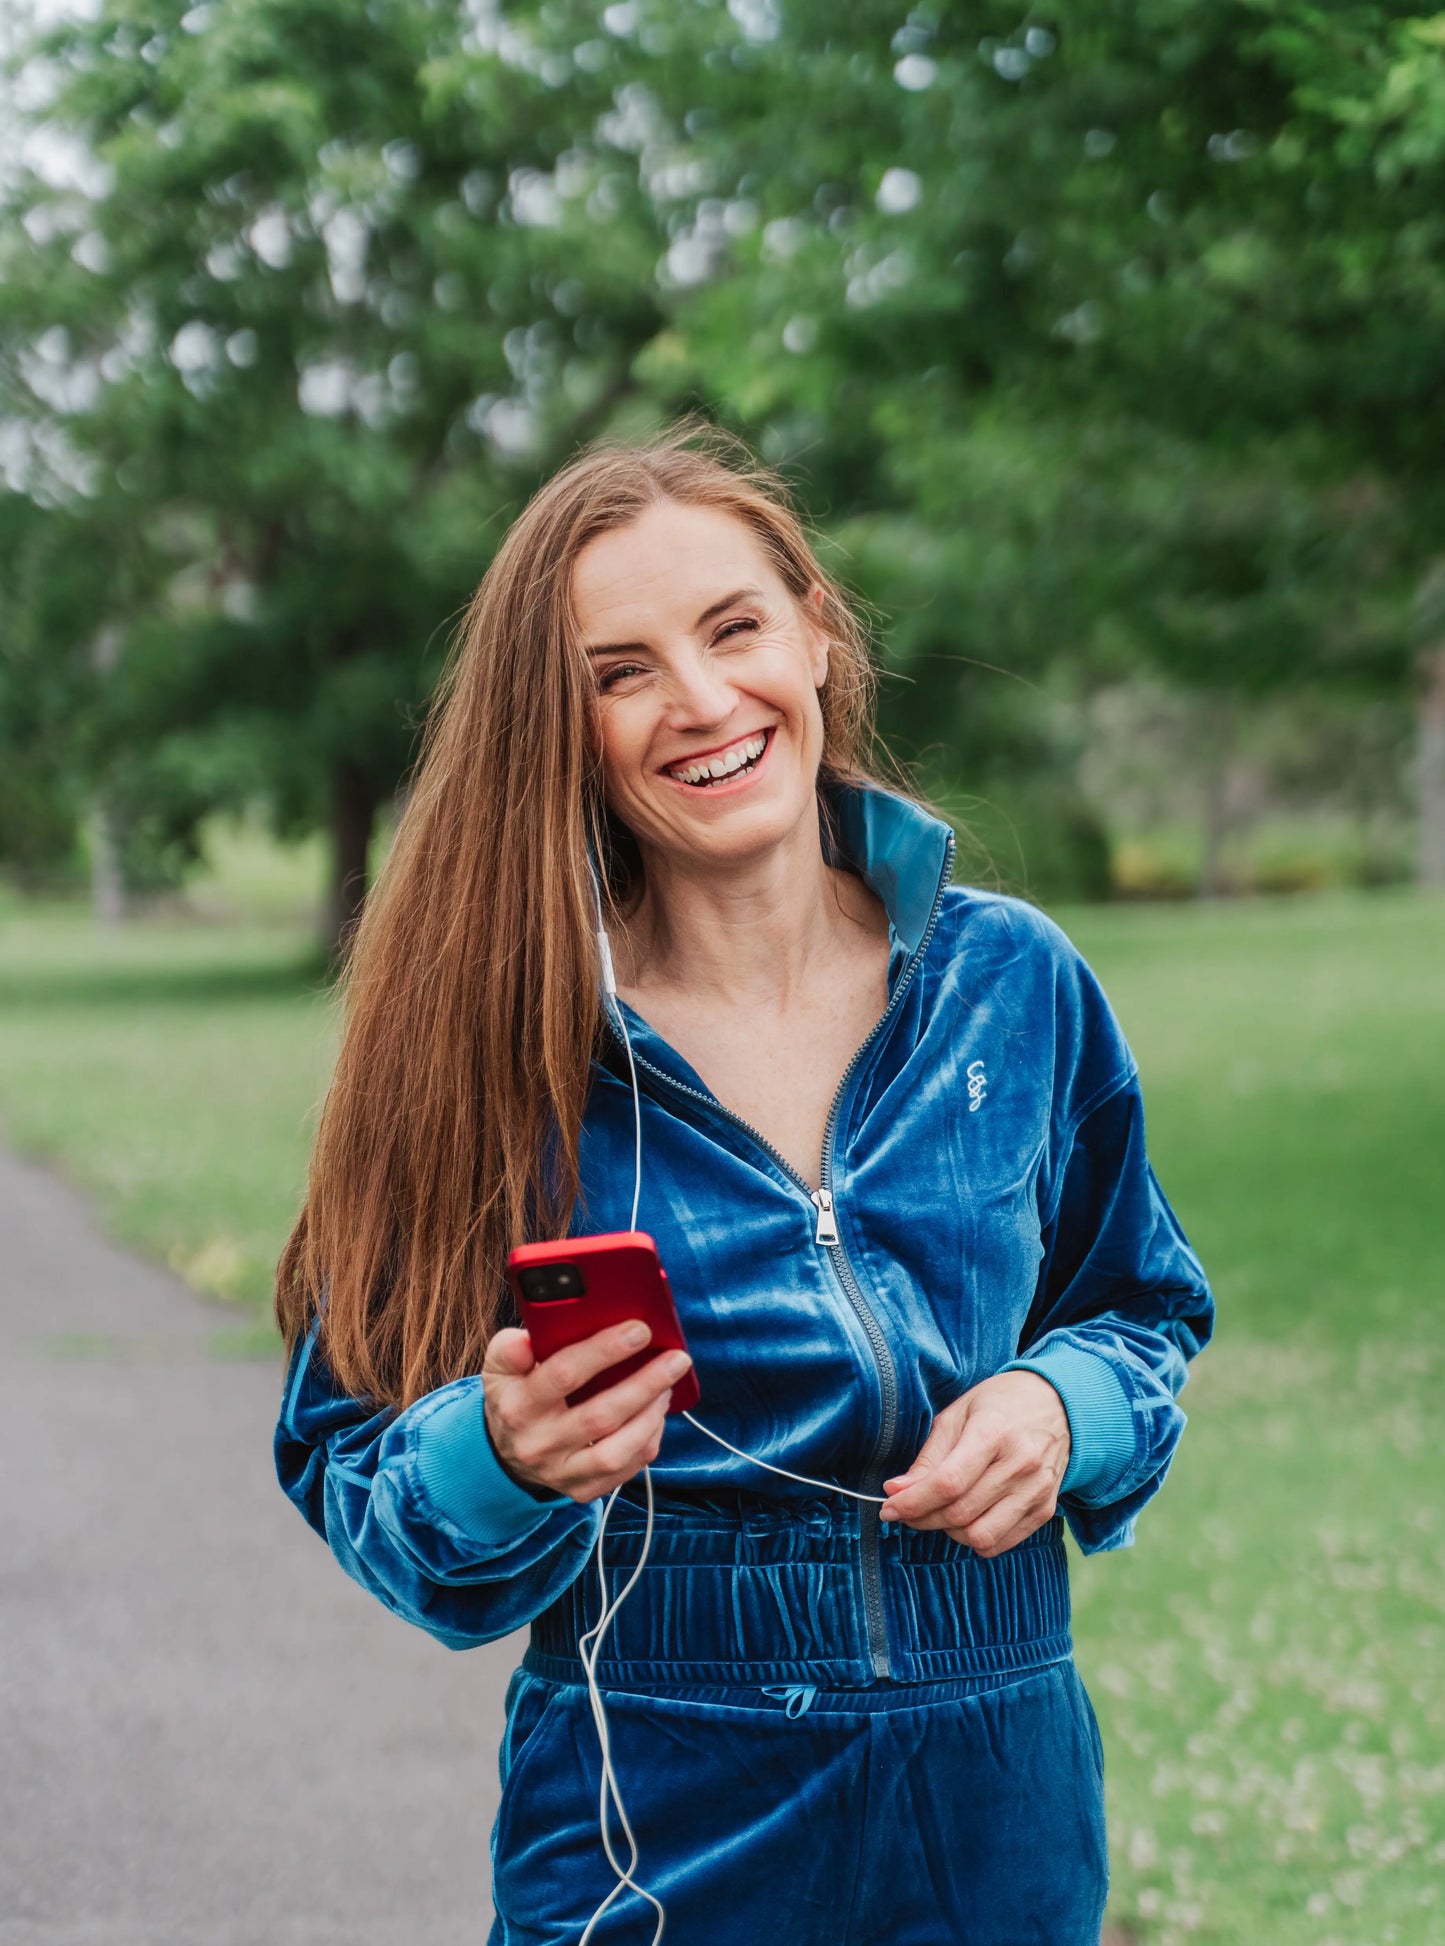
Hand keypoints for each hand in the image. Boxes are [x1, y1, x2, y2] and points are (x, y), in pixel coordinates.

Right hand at [481, 1319, 691, 1503]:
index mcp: (518, 1406)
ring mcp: (561, 1472)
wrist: (505, 1450)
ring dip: (651, 1416)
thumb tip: (528, 1340)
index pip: (564, 1375)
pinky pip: (625, 1470)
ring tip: (668, 1386)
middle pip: (600, 1416)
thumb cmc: (515, 1395)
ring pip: (616, 1451)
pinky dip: (648, 1440)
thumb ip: (509, 1348)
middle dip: (645, 1384)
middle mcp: (539, 1443)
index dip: (605, 1350)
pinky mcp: (581, 1490)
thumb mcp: (500, 1367)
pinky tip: (656, 1413)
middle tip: (677, 1359)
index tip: (640, 1330)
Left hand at [879, 1370, 1070, 1556]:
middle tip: (906, 1510)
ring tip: (940, 1511)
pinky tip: (966, 1517)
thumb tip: (896, 1493)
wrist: (1057, 1405)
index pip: (948, 1483)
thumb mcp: (957, 1415)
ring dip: (949, 1532)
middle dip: (922, 1518)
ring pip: (980, 1536)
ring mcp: (1037, 1490)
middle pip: (960, 1512)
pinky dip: (975, 1538)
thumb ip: (928, 1458)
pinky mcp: (1046, 1510)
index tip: (889, 1508)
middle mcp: (1021, 1463)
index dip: (913, 1502)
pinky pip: (1001, 1543)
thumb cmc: (999, 1405)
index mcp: (994, 1431)